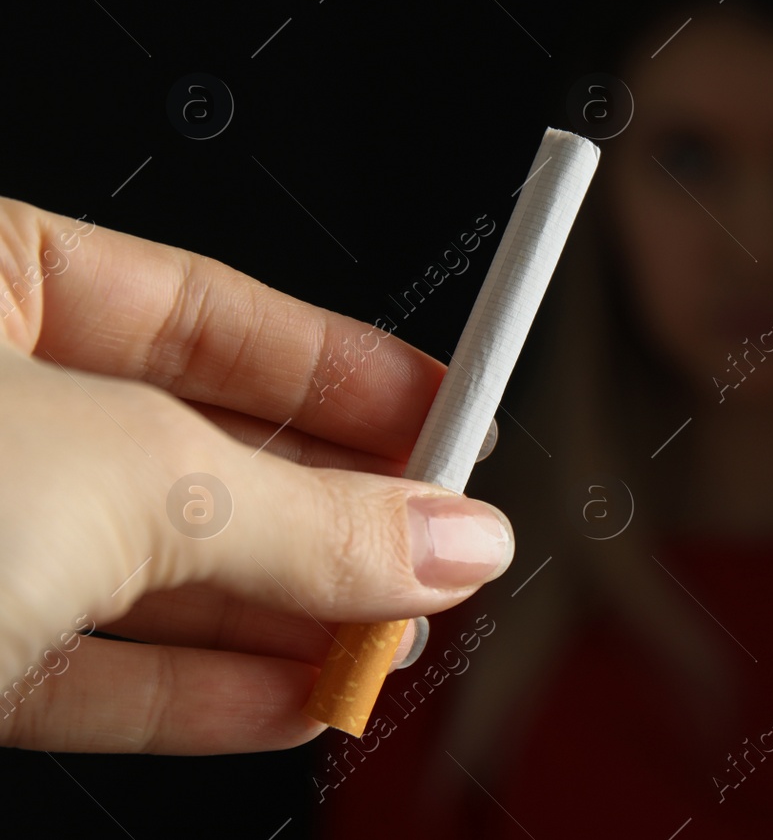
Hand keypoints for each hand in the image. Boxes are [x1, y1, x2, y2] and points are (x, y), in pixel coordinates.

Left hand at [0, 200, 514, 752]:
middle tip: (442, 547)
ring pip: (150, 572)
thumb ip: (303, 514)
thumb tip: (447, 536)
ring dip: (284, 620)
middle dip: (329, 516)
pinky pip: (86, 668)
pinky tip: (296, 700)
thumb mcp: (120, 476)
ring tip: (391, 637)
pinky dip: (197, 693)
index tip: (450, 413)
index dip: (346, 367)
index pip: (205, 309)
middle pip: (195, 450)